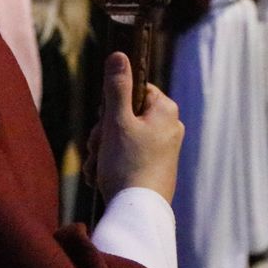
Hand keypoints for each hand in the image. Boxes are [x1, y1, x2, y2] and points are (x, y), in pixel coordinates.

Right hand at [92, 52, 184, 202]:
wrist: (138, 213)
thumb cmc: (128, 164)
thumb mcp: (117, 122)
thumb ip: (117, 88)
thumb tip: (119, 55)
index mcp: (166, 110)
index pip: (136, 89)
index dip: (114, 104)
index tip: (105, 120)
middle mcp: (170, 127)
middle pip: (126, 115)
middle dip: (104, 132)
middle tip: (98, 148)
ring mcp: (164, 149)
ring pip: (123, 137)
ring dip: (103, 150)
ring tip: (98, 168)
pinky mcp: (157, 168)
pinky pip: (129, 156)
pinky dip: (111, 164)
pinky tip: (100, 177)